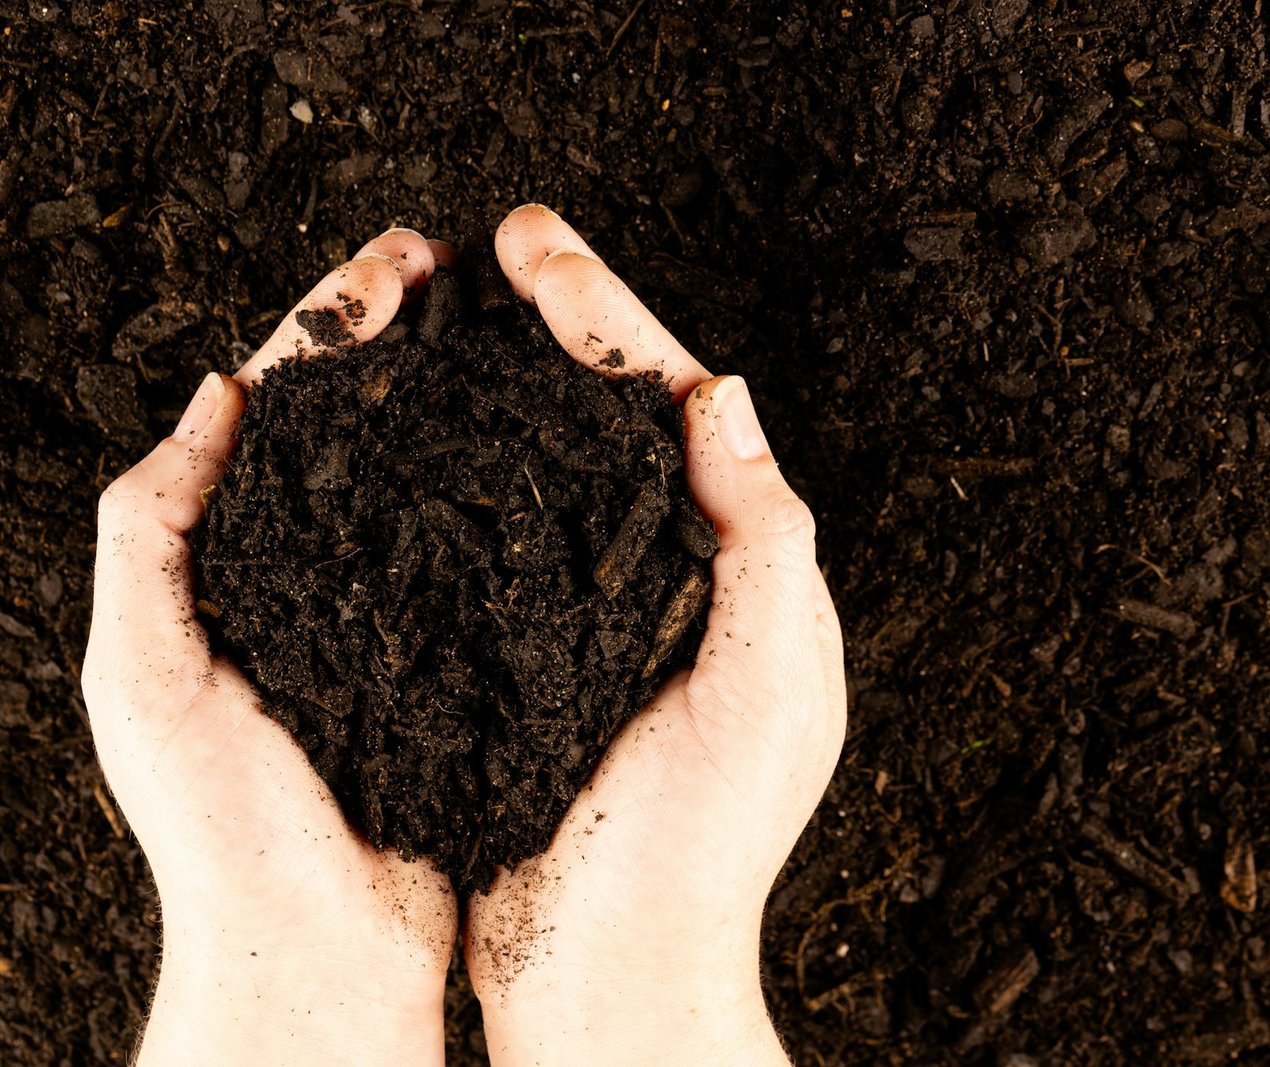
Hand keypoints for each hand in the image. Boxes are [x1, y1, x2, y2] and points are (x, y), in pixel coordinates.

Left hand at [83, 229, 460, 1065]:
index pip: (278, 409)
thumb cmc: (225, 835)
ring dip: (461, 398)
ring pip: (429, 477)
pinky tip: (550, 453)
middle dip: (404, 334)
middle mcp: (316, 574)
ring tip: (509, 335)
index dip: (334, 322)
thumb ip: (151, 535)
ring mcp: (393, 612)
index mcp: (235, 563)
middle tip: (461, 269)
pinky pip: (484, 552)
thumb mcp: (147, 675)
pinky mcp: (460, 658)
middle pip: (359, 424)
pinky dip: (509, 492)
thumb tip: (216, 397)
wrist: (320, 958)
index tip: (398, 260)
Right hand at [465, 206, 847, 1064]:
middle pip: (623, 419)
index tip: (539, 250)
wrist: (618, 970)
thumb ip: (763, 543)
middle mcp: (683, 577)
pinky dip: (487, 474)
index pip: (681, 411)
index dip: (611, 319)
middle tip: (504, 240)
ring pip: (567, 466)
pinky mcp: (543, 655)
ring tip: (470, 310)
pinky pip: (519, 535)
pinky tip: (445, 436)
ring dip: (523, 382)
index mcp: (745, 570)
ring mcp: (610, 612)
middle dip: (569, 320)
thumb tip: (729, 394)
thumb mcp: (767, 692)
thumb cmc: (700, 851)